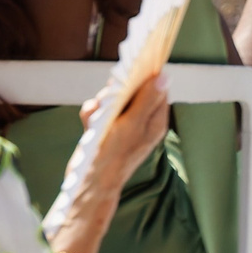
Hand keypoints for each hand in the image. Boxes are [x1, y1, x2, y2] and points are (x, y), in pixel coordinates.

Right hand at [79, 72, 171, 195]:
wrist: (86, 185)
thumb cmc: (111, 156)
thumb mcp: (131, 125)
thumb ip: (147, 100)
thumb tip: (165, 77)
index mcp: (155, 122)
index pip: (158, 90)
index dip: (147, 77)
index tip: (134, 67)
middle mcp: (142, 123)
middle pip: (134, 92)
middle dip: (119, 91)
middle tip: (109, 96)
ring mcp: (123, 127)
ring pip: (115, 101)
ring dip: (102, 102)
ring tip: (96, 114)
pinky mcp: (106, 131)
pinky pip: (100, 113)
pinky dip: (92, 113)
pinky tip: (88, 120)